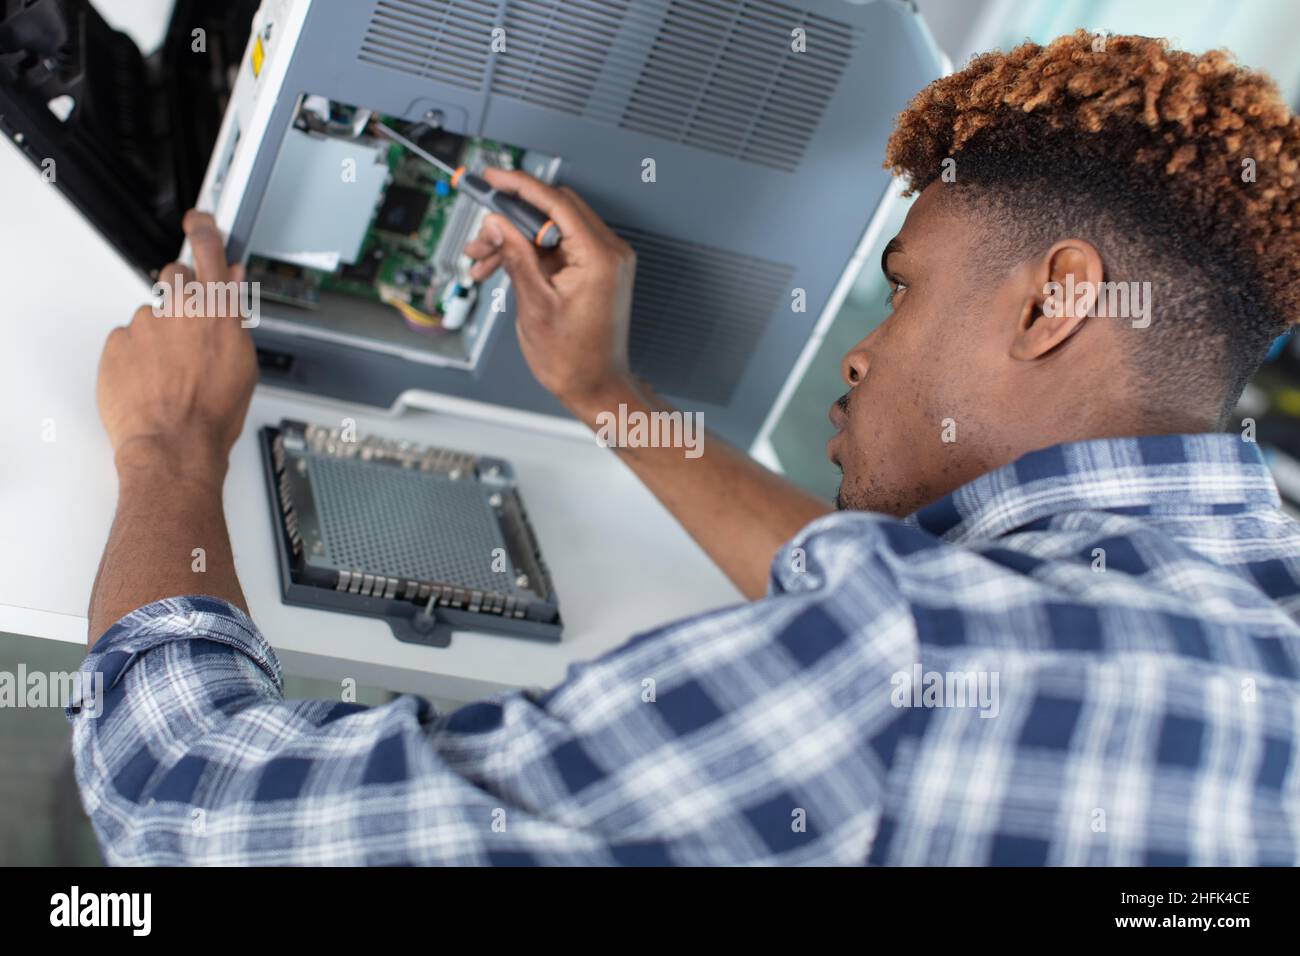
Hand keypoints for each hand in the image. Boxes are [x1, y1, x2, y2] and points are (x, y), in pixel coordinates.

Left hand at [96, 210, 256, 480]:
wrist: (174, 444)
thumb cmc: (213, 414)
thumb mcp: (243, 363)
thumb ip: (235, 316)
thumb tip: (232, 284)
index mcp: (218, 313)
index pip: (210, 250)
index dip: (204, 228)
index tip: (199, 218)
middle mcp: (180, 311)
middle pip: (175, 276)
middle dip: (180, 293)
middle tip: (186, 326)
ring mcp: (145, 325)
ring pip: (151, 313)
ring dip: (159, 331)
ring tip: (169, 368)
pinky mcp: (118, 342)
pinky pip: (127, 337)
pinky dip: (136, 353)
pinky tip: (149, 377)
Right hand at [463, 169, 636, 418]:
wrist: (596, 386)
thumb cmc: (575, 360)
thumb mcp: (534, 304)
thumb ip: (515, 256)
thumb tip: (498, 223)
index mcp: (599, 257)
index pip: (556, 203)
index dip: (519, 186)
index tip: (493, 177)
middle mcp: (608, 253)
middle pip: (553, 211)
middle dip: (510, 218)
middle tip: (481, 231)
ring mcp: (604, 261)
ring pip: (551, 229)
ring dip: (515, 238)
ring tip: (483, 259)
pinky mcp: (595, 271)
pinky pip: (557, 247)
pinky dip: (529, 252)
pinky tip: (501, 266)